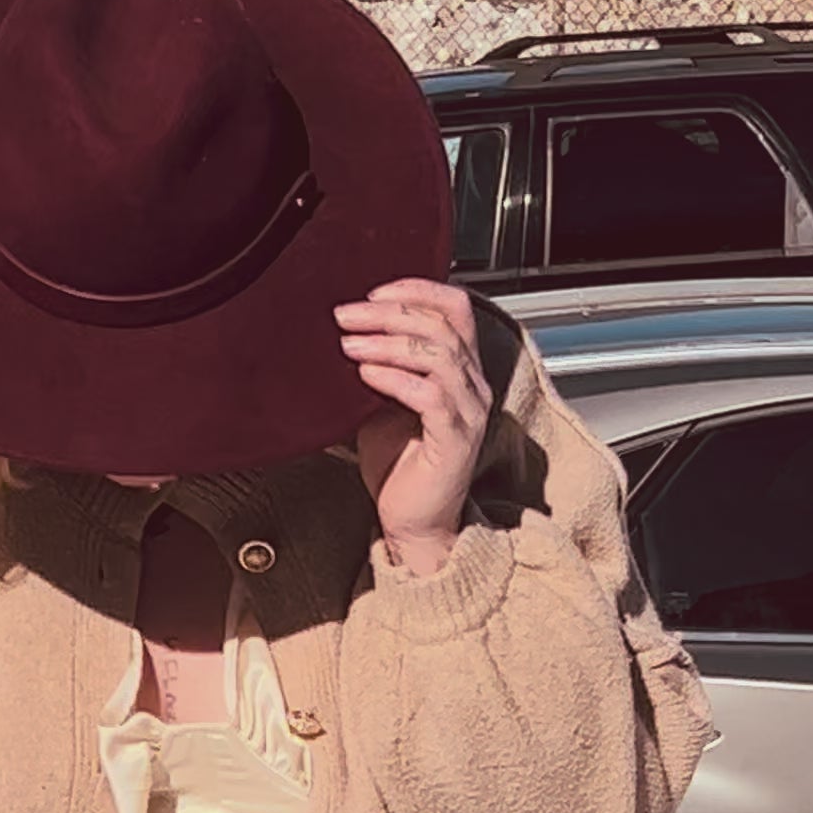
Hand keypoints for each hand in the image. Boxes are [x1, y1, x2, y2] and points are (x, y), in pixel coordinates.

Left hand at [336, 279, 492, 570]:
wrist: (411, 522)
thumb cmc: (398, 466)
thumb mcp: (381, 402)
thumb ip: (375, 366)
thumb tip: (340, 334)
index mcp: (460, 370)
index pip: (455, 308)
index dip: (417, 290)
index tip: (372, 293)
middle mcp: (472, 386)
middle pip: (442, 326)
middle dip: (388, 314)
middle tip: (345, 315)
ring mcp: (468, 412)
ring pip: (439, 355)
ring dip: (388, 343)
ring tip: (349, 345)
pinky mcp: (455, 440)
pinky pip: (431, 396)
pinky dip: (395, 379)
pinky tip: (365, 376)